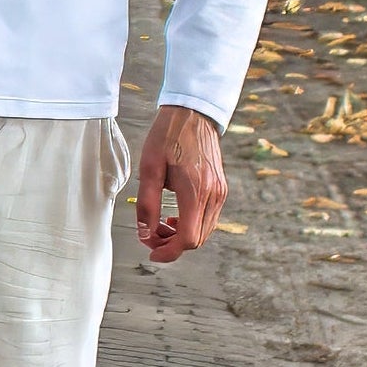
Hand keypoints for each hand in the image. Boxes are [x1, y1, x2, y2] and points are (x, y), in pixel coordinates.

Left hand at [134, 102, 224, 264]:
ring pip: (204, 232)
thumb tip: (145, 233)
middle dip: (172, 245)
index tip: (151, 252)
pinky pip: (208, 219)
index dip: (168, 252)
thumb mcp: (149, 168)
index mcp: (196, 191)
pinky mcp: (222, 189)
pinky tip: (175, 216)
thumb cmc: (168, 136)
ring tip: (160, 225)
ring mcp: (221, 193)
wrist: (193, 114)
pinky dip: (192, 225)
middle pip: (197, 240)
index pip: (188, 239)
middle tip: (150, 236)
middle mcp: (214, 195)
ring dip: (181, 236)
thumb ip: (147, 203)